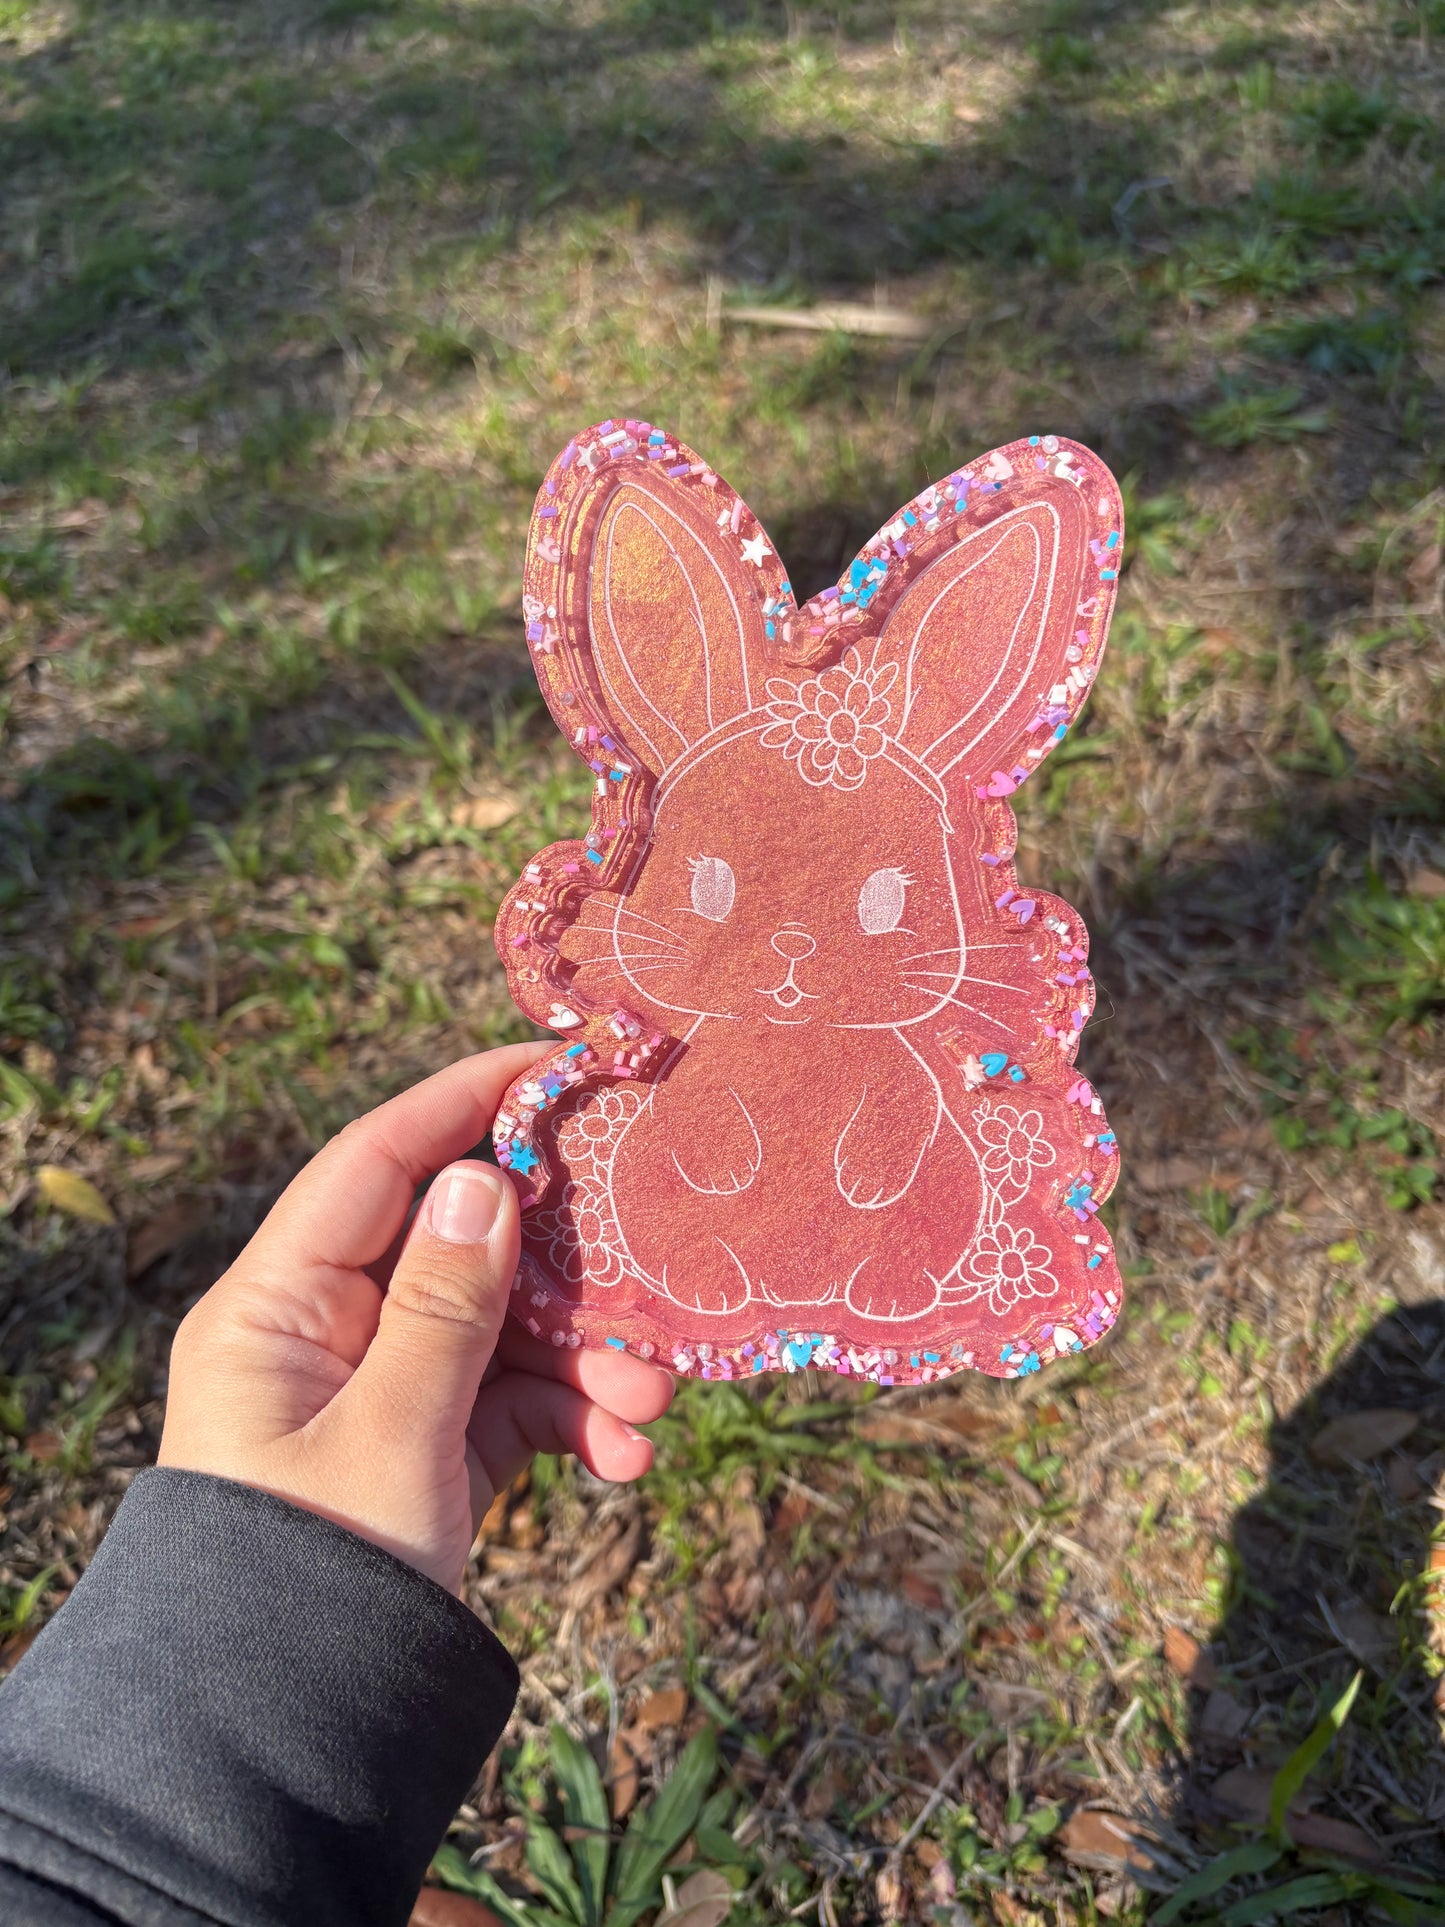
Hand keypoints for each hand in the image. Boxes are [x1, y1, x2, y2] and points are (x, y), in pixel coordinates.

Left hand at [159, 1044, 672, 1592]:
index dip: (466, 1103)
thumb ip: (444, 1306)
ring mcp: (383, 1391)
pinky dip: (571, 1421)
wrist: (287, 1744)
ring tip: (651, 1403)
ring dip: (585, 1359)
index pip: (377, 1163)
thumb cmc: (311, 1581)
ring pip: (503, 1331)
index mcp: (279, 1306)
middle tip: (647, 1260)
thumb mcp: (389, 1435)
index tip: (557, 1067)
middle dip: (563, 1268)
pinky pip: (511, 1403)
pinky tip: (625, 1456)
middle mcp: (328, 1332)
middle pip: (462, 1248)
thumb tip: (482, 1181)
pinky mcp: (428, 1449)